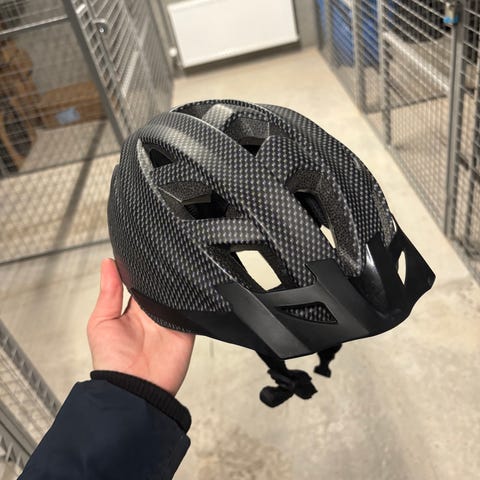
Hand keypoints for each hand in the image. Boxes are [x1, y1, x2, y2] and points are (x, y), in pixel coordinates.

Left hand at [87, 259, 194, 394]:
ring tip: (177, 271)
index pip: (140, 282)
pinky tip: (189, 290)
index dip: (141, 268)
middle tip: (163, 258)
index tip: (142, 252)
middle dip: (162, 275)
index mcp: (132, 310)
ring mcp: (170, 322)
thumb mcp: (101, 323)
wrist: (134, 392)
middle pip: (161, 286)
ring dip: (177, 287)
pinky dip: (192, 302)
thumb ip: (108, 293)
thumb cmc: (112, 363)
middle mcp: (152, 314)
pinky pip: (192, 312)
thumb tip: (107, 263)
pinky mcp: (186, 331)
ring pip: (178, 295)